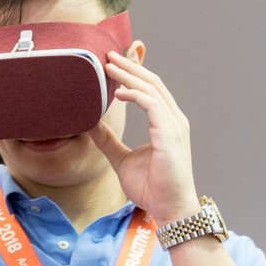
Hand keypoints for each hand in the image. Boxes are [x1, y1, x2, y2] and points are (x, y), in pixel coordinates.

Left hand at [87, 51, 199, 222]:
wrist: (169, 210)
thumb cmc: (152, 188)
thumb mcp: (122, 159)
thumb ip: (109, 141)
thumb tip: (91, 125)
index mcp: (166, 123)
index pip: (151, 89)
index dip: (135, 72)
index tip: (115, 61)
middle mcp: (173, 120)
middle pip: (152, 82)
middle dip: (131, 66)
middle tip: (109, 54)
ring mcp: (174, 126)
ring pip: (152, 89)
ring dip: (130, 75)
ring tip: (109, 65)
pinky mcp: (170, 135)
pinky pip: (153, 105)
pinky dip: (135, 95)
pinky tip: (118, 92)